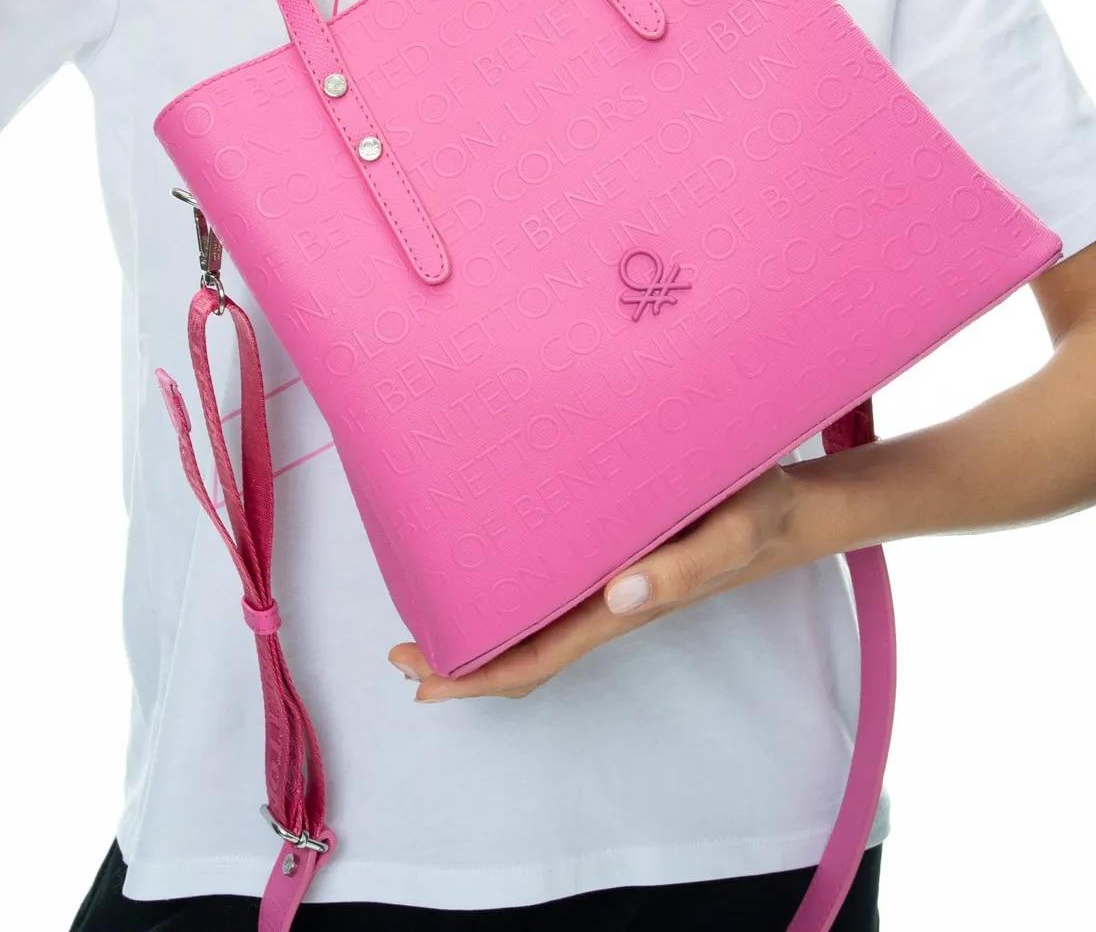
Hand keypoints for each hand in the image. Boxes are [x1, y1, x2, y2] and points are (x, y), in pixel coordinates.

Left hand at [388, 461, 810, 701]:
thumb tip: (617, 595)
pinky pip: (553, 589)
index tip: (424, 683)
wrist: (791, 506)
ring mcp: (611, 583)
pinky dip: (511, 592)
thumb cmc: (757, 515)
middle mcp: (607, 602)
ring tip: (426, 613)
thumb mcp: (729, 533)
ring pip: (534, 622)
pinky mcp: (617, 553)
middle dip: (460, 659)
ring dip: (481, 627)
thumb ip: (683, 568)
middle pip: (522, 650)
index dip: (479, 679)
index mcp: (623, 607)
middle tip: (399, 647)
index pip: (537, 659)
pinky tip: (491, 567)